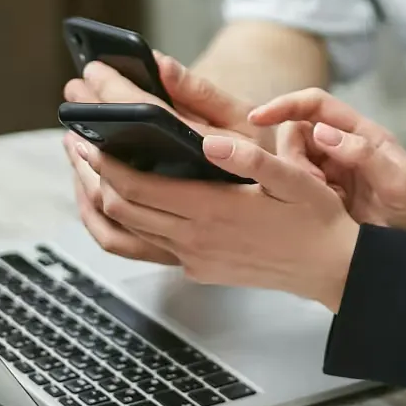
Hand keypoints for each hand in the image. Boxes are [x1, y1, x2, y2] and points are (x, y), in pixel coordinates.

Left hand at [61, 57, 320, 262]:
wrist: (332, 269)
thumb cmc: (317, 219)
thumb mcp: (295, 180)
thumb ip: (252, 160)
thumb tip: (212, 144)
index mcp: (214, 212)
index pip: (139, 188)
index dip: (105, 162)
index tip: (87, 135)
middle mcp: (195, 240)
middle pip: (120, 209)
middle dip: (89, 173)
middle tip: (73, 141)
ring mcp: (193, 258)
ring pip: (123, 233)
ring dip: (96, 200)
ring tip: (82, 169)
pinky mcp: (197, 268)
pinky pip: (143, 246)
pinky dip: (118, 223)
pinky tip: (119, 202)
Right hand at [249, 90, 405, 247]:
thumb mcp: (397, 182)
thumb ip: (362, 154)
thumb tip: (321, 132)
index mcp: (362, 134)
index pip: (316, 105)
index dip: (286, 105)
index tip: (257, 117)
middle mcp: (344, 149)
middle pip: (297, 133)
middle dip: (292, 154)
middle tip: (313, 185)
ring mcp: (334, 175)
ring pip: (294, 162)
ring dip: (294, 178)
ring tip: (320, 202)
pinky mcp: (326, 201)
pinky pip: (298, 189)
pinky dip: (295, 196)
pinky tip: (311, 213)